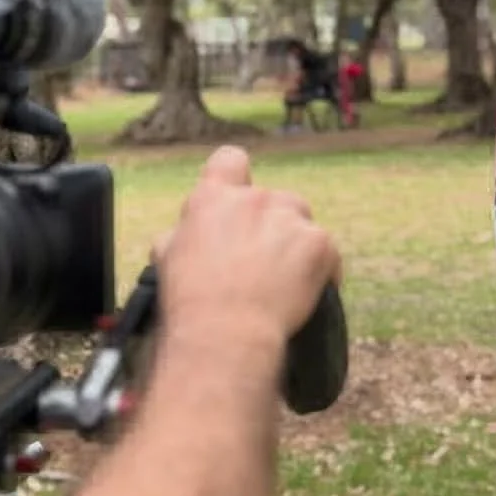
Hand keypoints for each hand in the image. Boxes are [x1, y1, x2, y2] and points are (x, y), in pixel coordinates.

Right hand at [155, 145, 341, 351]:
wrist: (226, 333)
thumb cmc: (190, 302)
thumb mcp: (168, 257)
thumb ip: (184, 233)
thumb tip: (186, 232)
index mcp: (213, 198)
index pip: (230, 161)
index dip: (237, 177)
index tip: (239, 199)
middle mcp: (254, 199)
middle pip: (276, 200)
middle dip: (273, 225)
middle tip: (263, 264)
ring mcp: (289, 219)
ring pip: (302, 223)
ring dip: (297, 245)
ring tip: (284, 284)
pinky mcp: (319, 243)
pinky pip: (328, 253)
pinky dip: (322, 272)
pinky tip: (307, 296)